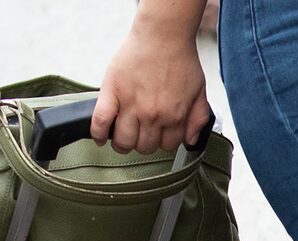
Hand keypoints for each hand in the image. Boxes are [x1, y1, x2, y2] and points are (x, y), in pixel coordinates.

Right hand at [91, 7, 209, 154]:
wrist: (163, 36)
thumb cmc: (181, 60)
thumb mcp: (200, 92)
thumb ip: (198, 119)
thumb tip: (190, 141)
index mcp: (174, 116)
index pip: (167, 146)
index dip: (163, 142)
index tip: (158, 135)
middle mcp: (153, 115)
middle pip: (144, 147)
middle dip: (144, 143)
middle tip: (141, 133)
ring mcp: (131, 105)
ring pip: (123, 141)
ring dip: (123, 143)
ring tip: (122, 135)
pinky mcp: (112, 93)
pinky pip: (101, 122)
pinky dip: (98, 133)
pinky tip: (101, 138)